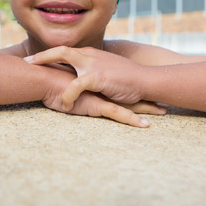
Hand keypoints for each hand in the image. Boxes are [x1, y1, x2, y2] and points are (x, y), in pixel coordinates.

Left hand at [25, 46, 146, 110]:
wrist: (146, 80)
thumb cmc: (127, 79)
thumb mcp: (106, 72)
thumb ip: (91, 73)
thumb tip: (79, 79)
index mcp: (91, 55)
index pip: (65, 50)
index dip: (48, 54)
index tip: (33, 60)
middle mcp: (90, 55)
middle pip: (60, 50)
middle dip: (41, 56)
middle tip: (26, 63)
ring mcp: (93, 64)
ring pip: (64, 59)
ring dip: (47, 67)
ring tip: (36, 80)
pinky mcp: (98, 77)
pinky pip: (75, 85)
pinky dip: (67, 94)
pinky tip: (64, 104)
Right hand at [44, 90, 165, 127]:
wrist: (42, 79)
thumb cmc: (46, 82)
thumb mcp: (59, 86)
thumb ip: (65, 87)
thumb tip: (63, 91)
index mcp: (93, 81)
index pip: (112, 85)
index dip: (126, 88)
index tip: (139, 91)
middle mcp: (100, 87)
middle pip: (125, 92)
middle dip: (143, 97)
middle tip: (159, 102)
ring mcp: (100, 95)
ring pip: (127, 103)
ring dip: (145, 108)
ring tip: (162, 111)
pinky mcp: (96, 104)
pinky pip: (118, 114)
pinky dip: (132, 120)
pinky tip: (145, 126)